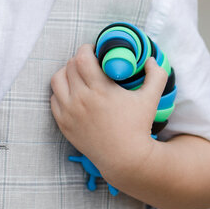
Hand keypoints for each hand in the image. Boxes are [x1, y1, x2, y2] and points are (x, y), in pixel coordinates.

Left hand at [50, 44, 167, 179]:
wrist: (125, 159)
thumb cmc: (139, 127)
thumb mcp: (151, 99)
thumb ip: (156, 75)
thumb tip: (151, 59)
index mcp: (100, 90)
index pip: (81, 58)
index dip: (86, 50)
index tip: (95, 52)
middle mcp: (81, 99)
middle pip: (69, 66)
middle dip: (79, 60)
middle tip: (89, 64)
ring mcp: (69, 113)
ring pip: (57, 80)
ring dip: (66, 73)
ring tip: (78, 76)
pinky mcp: (63, 124)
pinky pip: (54, 99)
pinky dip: (61, 93)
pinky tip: (73, 94)